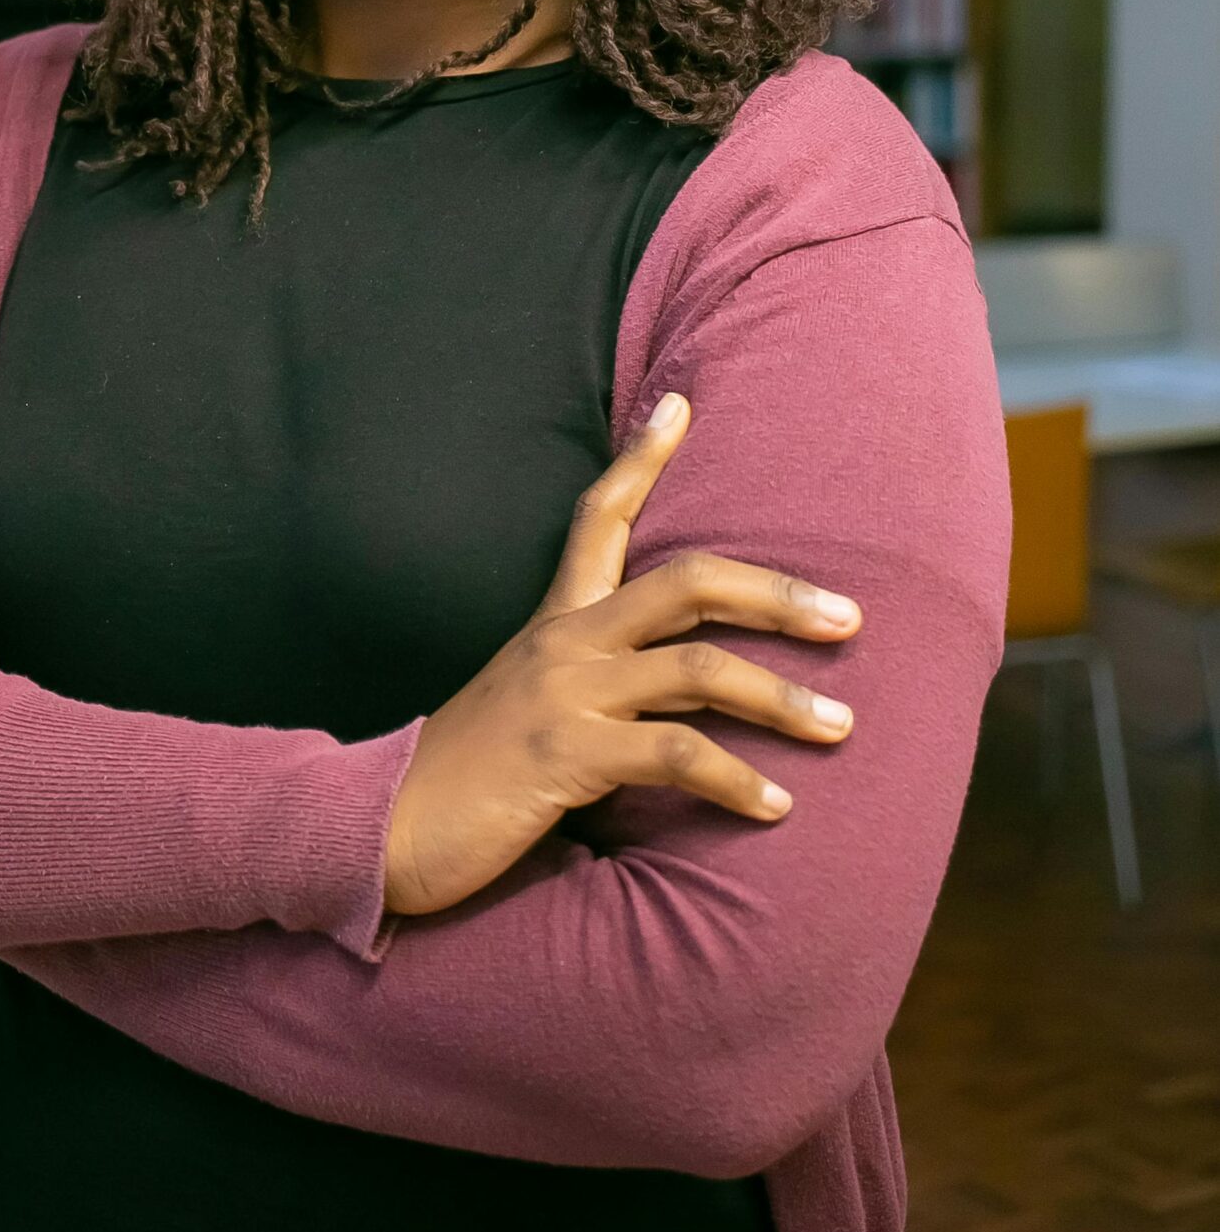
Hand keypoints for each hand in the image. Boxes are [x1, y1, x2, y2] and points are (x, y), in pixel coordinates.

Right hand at [383, 394, 861, 915]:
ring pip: (698, 671)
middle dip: (775, 594)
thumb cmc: (468, 773)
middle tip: (849, 617)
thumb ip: (585, 677)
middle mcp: (564, 643)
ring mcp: (565, 696)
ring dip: (781, 699)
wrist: (382, 827)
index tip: (679, 405)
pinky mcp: (566, 758)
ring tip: (840, 727)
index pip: (599, 517)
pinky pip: (675, 756)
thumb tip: (657, 675)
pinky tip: (775, 806)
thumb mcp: (527, 702)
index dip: (641, 459)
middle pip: (687, 583)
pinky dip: (736, 781)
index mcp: (554, 621)